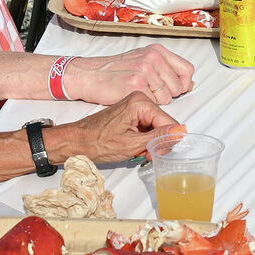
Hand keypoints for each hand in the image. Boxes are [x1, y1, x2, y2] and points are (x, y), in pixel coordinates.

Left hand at [49, 91, 180, 161]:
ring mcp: (135, 106)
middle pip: (163, 124)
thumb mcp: (132, 144)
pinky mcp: (131, 114)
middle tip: (144, 155)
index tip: (155, 153)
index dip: (165, 141)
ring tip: (136, 152)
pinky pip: (147, 128)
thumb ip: (158, 137)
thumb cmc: (96, 142)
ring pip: (156, 128)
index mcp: (141, 102)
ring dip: (150, 144)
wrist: (76, 141)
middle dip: (157, 143)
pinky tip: (133, 147)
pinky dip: (143, 140)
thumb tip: (179, 132)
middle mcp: (139, 100)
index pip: (169, 122)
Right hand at [64, 46, 195, 105]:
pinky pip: (153, 104)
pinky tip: (133, 97)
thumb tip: (189, 83)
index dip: (183, 84)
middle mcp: (152, 57)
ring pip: (167, 97)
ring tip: (139, 93)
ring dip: (155, 102)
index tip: (173, 89)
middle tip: (149, 92)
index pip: (187, 70)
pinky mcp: (136, 84)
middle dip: (168, 95)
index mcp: (157, 50)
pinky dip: (145, 106)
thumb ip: (167, 69)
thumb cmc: (114, 70)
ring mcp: (144, 70)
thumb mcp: (143, 61)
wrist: (89, 75)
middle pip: (178, 87)